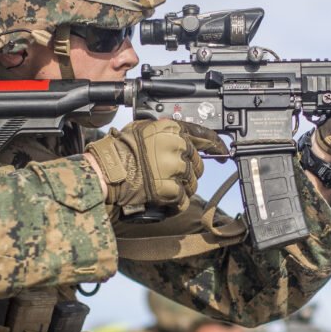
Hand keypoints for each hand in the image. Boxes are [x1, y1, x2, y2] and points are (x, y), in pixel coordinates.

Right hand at [85, 119, 225, 215]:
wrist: (107, 171)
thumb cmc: (119, 150)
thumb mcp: (143, 128)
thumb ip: (165, 132)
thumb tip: (181, 137)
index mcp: (172, 129)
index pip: (203, 136)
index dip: (216, 146)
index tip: (223, 153)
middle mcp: (177, 146)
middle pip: (196, 164)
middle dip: (187, 172)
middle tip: (169, 175)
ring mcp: (176, 169)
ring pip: (192, 183)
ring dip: (180, 188)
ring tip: (160, 186)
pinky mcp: (172, 190)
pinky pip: (182, 200)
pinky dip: (174, 203)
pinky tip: (161, 199)